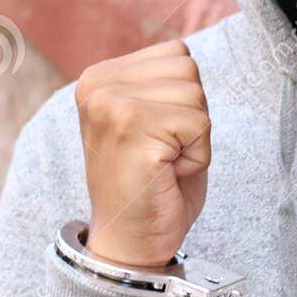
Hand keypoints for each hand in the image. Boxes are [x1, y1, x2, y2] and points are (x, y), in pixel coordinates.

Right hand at [75, 39, 210, 266]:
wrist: (130, 243)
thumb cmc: (151, 185)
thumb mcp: (151, 120)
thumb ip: (160, 83)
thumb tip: (182, 53)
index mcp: (98, 77)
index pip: (176, 54)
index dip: (182, 102)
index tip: (155, 138)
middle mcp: (97, 84)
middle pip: (187, 70)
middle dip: (191, 116)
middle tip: (162, 154)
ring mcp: (111, 103)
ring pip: (195, 95)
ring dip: (194, 136)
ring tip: (163, 163)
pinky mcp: (132, 125)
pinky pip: (199, 123)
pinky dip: (197, 155)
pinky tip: (167, 174)